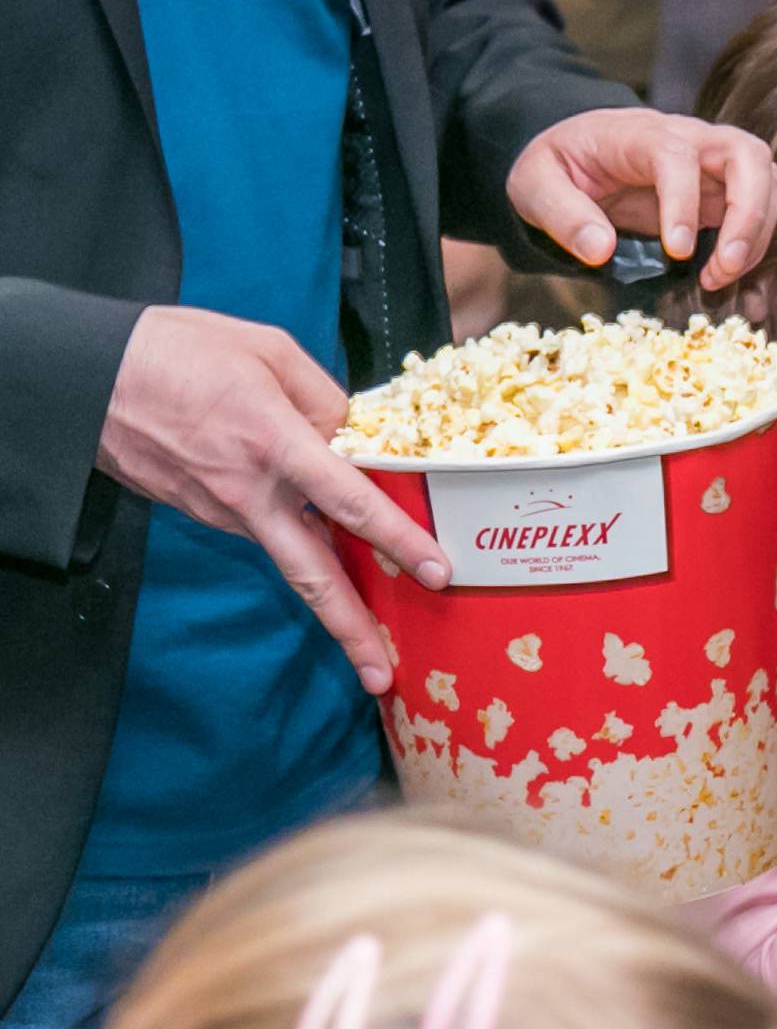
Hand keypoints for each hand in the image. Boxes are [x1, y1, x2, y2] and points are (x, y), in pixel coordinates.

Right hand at [96, 306, 450, 694]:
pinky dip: (293, 549)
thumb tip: (352, 431)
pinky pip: (262, 534)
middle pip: (312, 577)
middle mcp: (250, 493)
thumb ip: (322, 394)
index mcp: (274, 443)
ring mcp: (222, 512)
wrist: (89, 380)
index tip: (436, 570)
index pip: (350, 502)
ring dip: (328, 600)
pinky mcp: (202, 515)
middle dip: (352, 631)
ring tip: (364, 636)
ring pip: (289, 562)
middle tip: (384, 678)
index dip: (398, 538)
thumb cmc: (179, 352)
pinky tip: (320, 553)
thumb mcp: (268, 351)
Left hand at [507, 106, 776, 290]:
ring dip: (757, 230)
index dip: (683, 202)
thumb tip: (599, 250)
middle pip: (746, 153)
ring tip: (721, 276)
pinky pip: (758, 205)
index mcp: (639, 133)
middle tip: (725, 267)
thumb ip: (562, 214)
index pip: (676, 155)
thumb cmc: (556, 164)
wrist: (573, 151)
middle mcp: (688, 139)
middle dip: (749, 213)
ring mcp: (710, 162)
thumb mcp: (535, 184)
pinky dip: (756, 241)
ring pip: (765, 177)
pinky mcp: (720, 189)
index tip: (676, 253)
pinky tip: (729, 277)